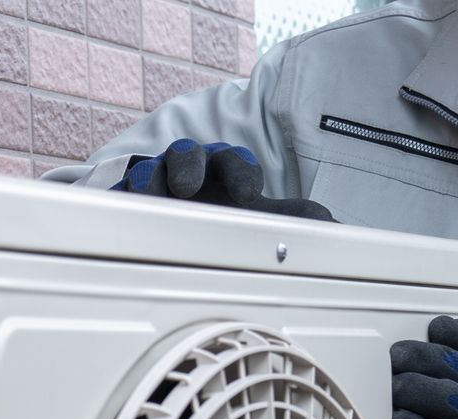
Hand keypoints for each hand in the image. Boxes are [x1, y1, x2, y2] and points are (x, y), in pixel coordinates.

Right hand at [114, 139, 334, 221]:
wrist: (177, 227)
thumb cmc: (221, 216)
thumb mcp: (257, 219)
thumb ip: (292, 220)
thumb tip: (335, 226)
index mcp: (224, 169)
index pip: (234, 161)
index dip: (241, 173)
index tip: (248, 196)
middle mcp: (189, 168)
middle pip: (189, 153)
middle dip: (191, 166)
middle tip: (190, 188)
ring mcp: (156, 180)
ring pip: (153, 169)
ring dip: (153, 179)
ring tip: (154, 197)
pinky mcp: (129, 197)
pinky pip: (123, 189)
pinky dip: (124, 195)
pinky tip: (126, 207)